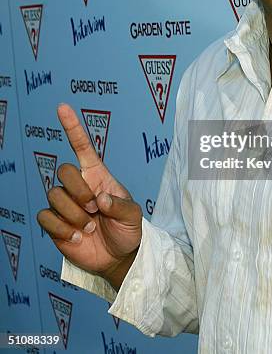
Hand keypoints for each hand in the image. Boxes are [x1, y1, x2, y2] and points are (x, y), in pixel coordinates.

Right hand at [37, 104, 142, 288]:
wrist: (118, 257)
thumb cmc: (127, 229)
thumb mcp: (133, 215)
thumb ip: (119, 205)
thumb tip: (100, 199)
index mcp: (97, 175)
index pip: (81, 146)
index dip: (72, 126)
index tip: (62, 107)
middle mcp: (78, 186)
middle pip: (63, 171)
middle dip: (79, 191)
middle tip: (94, 209)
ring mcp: (64, 204)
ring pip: (54, 196)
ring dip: (74, 215)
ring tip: (90, 228)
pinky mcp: (54, 224)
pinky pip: (45, 217)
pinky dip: (62, 229)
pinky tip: (78, 237)